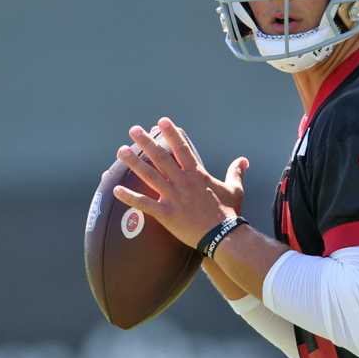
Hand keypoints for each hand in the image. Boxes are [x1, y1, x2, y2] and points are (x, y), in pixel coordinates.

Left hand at [112, 118, 248, 250]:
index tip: (162, 122)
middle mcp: (182, 182)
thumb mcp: (235, 189)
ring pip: (149, 176)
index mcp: (197, 175)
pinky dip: (129, 198)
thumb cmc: (230, 213)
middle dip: (146, 142)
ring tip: (121, 151)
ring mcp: (173, 197)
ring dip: (134, 163)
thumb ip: (236, 172)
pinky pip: (144, 204)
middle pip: (161, 158)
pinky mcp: (166, 214)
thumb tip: (243, 160)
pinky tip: (115, 190)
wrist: (224, 236)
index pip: (182, 149)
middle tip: (134, 130)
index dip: (172, 134)